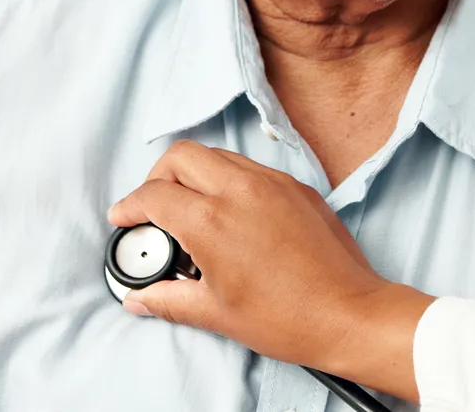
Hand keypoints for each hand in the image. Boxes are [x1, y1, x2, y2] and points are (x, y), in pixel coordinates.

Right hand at [109, 140, 433, 399]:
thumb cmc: (288, 318)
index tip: (125, 219)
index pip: (153, 195)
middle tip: (154, 207)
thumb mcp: (215, 313)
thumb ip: (167, 300)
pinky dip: (230, 180)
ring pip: (217, 156)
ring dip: (195, 175)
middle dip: (158, 177)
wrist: (349, 314)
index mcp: (212, 221)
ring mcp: (272, 184)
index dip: (130, 206)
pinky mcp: (297, 187)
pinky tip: (232, 214)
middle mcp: (240, 190)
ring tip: (193, 211)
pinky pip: (251, 168)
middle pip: (180, 156)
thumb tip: (140, 299)